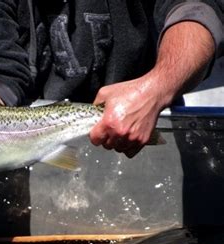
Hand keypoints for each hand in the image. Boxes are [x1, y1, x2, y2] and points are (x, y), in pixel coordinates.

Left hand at [89, 21, 213, 157]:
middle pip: (106, 145)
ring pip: (118, 149)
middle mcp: (122, 132)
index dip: (95, 133)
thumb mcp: (106, 92)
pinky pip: (130, 152)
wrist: (158, 89)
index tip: (98, 127)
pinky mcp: (144, 141)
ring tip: (121, 127)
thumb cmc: (131, 89)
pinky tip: (129, 133)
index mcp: (110, 121)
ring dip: (117, 141)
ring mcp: (134, 138)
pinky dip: (129, 146)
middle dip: (106, 136)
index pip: (95, 139)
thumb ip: (94, 105)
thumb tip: (87, 113)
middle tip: (111, 124)